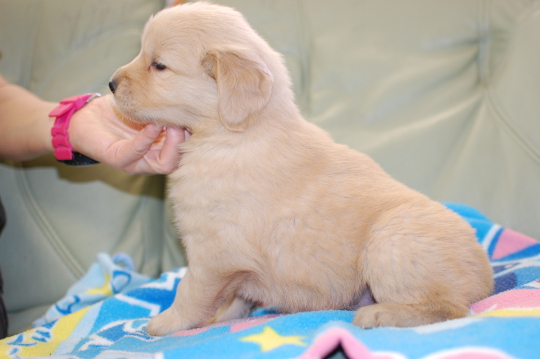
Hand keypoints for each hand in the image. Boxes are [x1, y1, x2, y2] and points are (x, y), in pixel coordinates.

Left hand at [69, 94, 187, 174]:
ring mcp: (135, 163)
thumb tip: (191, 94)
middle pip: (179, 161)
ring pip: (163, 164)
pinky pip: (136, 151)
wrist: (85, 116)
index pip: (186, 151)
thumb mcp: (147, 108)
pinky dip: (147, 138)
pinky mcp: (117, 158)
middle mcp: (150, 160)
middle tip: (187, 121)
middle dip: (186, 142)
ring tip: (173, 122)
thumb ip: (165, 109)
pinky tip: (153, 124)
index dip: (195, 137)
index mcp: (160, 150)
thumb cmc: (119, 112)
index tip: (198, 117)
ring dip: (172, 143)